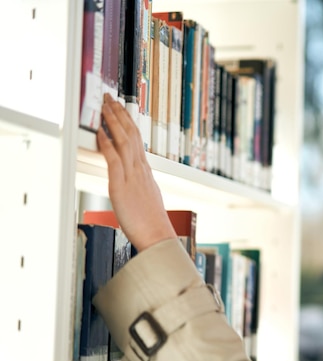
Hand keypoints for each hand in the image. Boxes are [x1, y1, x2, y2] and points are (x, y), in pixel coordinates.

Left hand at [96, 93, 176, 250]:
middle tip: (111, 99)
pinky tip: (101, 133)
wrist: (157, 235)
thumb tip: (134, 180)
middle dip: (121, 114)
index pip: (138, 141)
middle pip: (132, 135)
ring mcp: (133, 176)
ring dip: (114, 121)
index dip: (129, 123)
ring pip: (124, 141)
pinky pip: (114, 159)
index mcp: (146, 172)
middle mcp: (141, 169)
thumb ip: (141, 185)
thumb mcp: (149, 198)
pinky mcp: (122, 185)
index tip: (121, 110)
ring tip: (106, 106)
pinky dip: (107, 144)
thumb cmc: (151, 222)